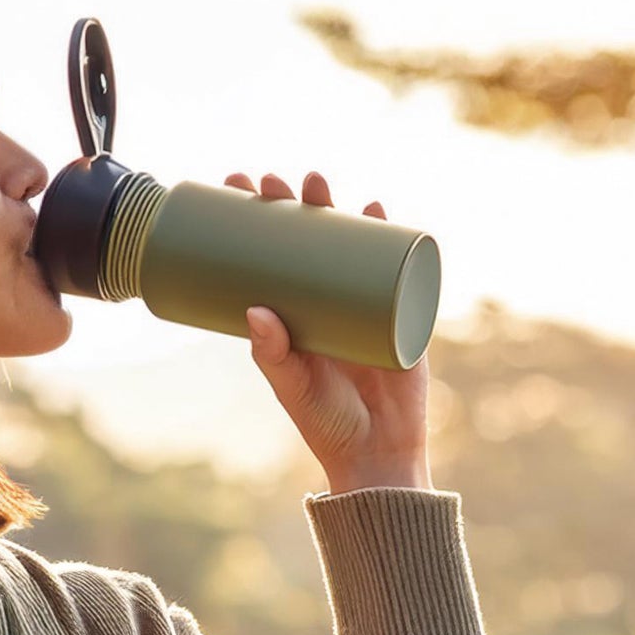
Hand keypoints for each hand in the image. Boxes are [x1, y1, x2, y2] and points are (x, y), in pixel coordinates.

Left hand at [222, 171, 431, 492]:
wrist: (379, 452)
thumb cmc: (326, 421)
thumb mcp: (292, 385)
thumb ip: (273, 353)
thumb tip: (254, 308)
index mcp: (293, 313)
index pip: (269, 255)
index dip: (255, 221)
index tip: (236, 187)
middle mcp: (326, 300)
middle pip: (309, 240)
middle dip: (292, 204)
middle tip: (272, 182)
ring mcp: (364, 301)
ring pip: (350, 243)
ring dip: (337, 208)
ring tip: (318, 184)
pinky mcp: (399, 311)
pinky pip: (396, 266)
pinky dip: (389, 235)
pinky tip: (376, 209)